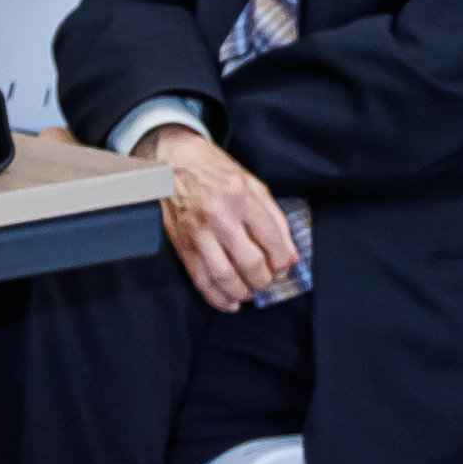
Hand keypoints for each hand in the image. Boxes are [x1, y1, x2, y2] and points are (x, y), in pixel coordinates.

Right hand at [147, 128, 298, 312]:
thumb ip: (275, 219)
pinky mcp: (182, 244)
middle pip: (251, 263)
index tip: (283, 267)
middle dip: (265, 280)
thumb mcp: (252, 184)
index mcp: (241, 196)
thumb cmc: (215, 171)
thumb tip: (289, 255)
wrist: (173, 161)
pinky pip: (200, 279)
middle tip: (268, 280)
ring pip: (225, 276)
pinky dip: (217, 297)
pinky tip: (230, 302)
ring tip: (251, 291)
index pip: (271, 240)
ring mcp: (198, 232)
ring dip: (243, 292)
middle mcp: (220, 216)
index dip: (282, 261)